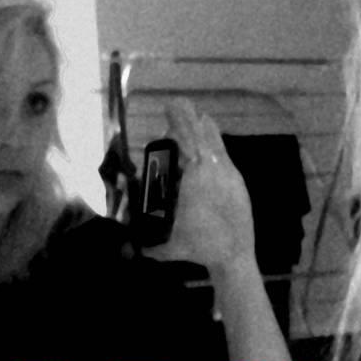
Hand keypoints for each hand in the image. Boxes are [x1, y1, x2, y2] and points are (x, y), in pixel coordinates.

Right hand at [147, 99, 254, 269]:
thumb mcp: (168, 246)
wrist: (234, 255)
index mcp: (194, 180)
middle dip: (186, 120)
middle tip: (175, 104)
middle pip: (199, 137)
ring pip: (214, 143)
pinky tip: (212, 131)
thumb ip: (144, 246)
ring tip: (198, 114)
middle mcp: (212, 172)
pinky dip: (216, 141)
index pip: (185, 143)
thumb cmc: (198, 249)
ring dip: (204, 128)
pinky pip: (224, 154)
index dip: (177, 126)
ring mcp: (227, 175)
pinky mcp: (236, 181)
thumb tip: (123, 246)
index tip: (168, 111)